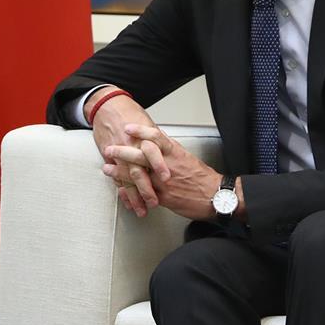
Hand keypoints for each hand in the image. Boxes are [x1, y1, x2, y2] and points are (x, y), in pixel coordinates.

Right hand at [84, 87, 157, 216]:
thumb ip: (159, 142)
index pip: (154, 153)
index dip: (160, 167)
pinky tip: (126, 201)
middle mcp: (131, 147)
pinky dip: (121, 191)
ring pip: (127, 179)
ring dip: (134, 196)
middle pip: (139, 171)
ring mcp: (119, 154)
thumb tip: (172, 156)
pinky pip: (116, 178)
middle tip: (155, 202)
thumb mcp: (149, 124)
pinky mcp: (110, 158)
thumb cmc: (130, 114)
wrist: (108, 107)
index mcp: (144, 137)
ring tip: (140, 209)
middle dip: (147, 189)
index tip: (168, 182)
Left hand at [103, 124, 222, 220]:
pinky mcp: (164, 198)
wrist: (216, 197)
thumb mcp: (186, 157)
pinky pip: (143, 193)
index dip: (140, 131)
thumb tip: (157, 140)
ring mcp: (164, 182)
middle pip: (141, 155)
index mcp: (174, 153)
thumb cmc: (202, 177)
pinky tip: (120, 189)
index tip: (127, 127)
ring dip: (120, 172)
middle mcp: (167, 166)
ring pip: (138, 175)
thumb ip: (170, 150)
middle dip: (122, 152)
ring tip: (108, 168)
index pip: (155, 137)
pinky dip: (130, 191)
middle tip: (110, 148)